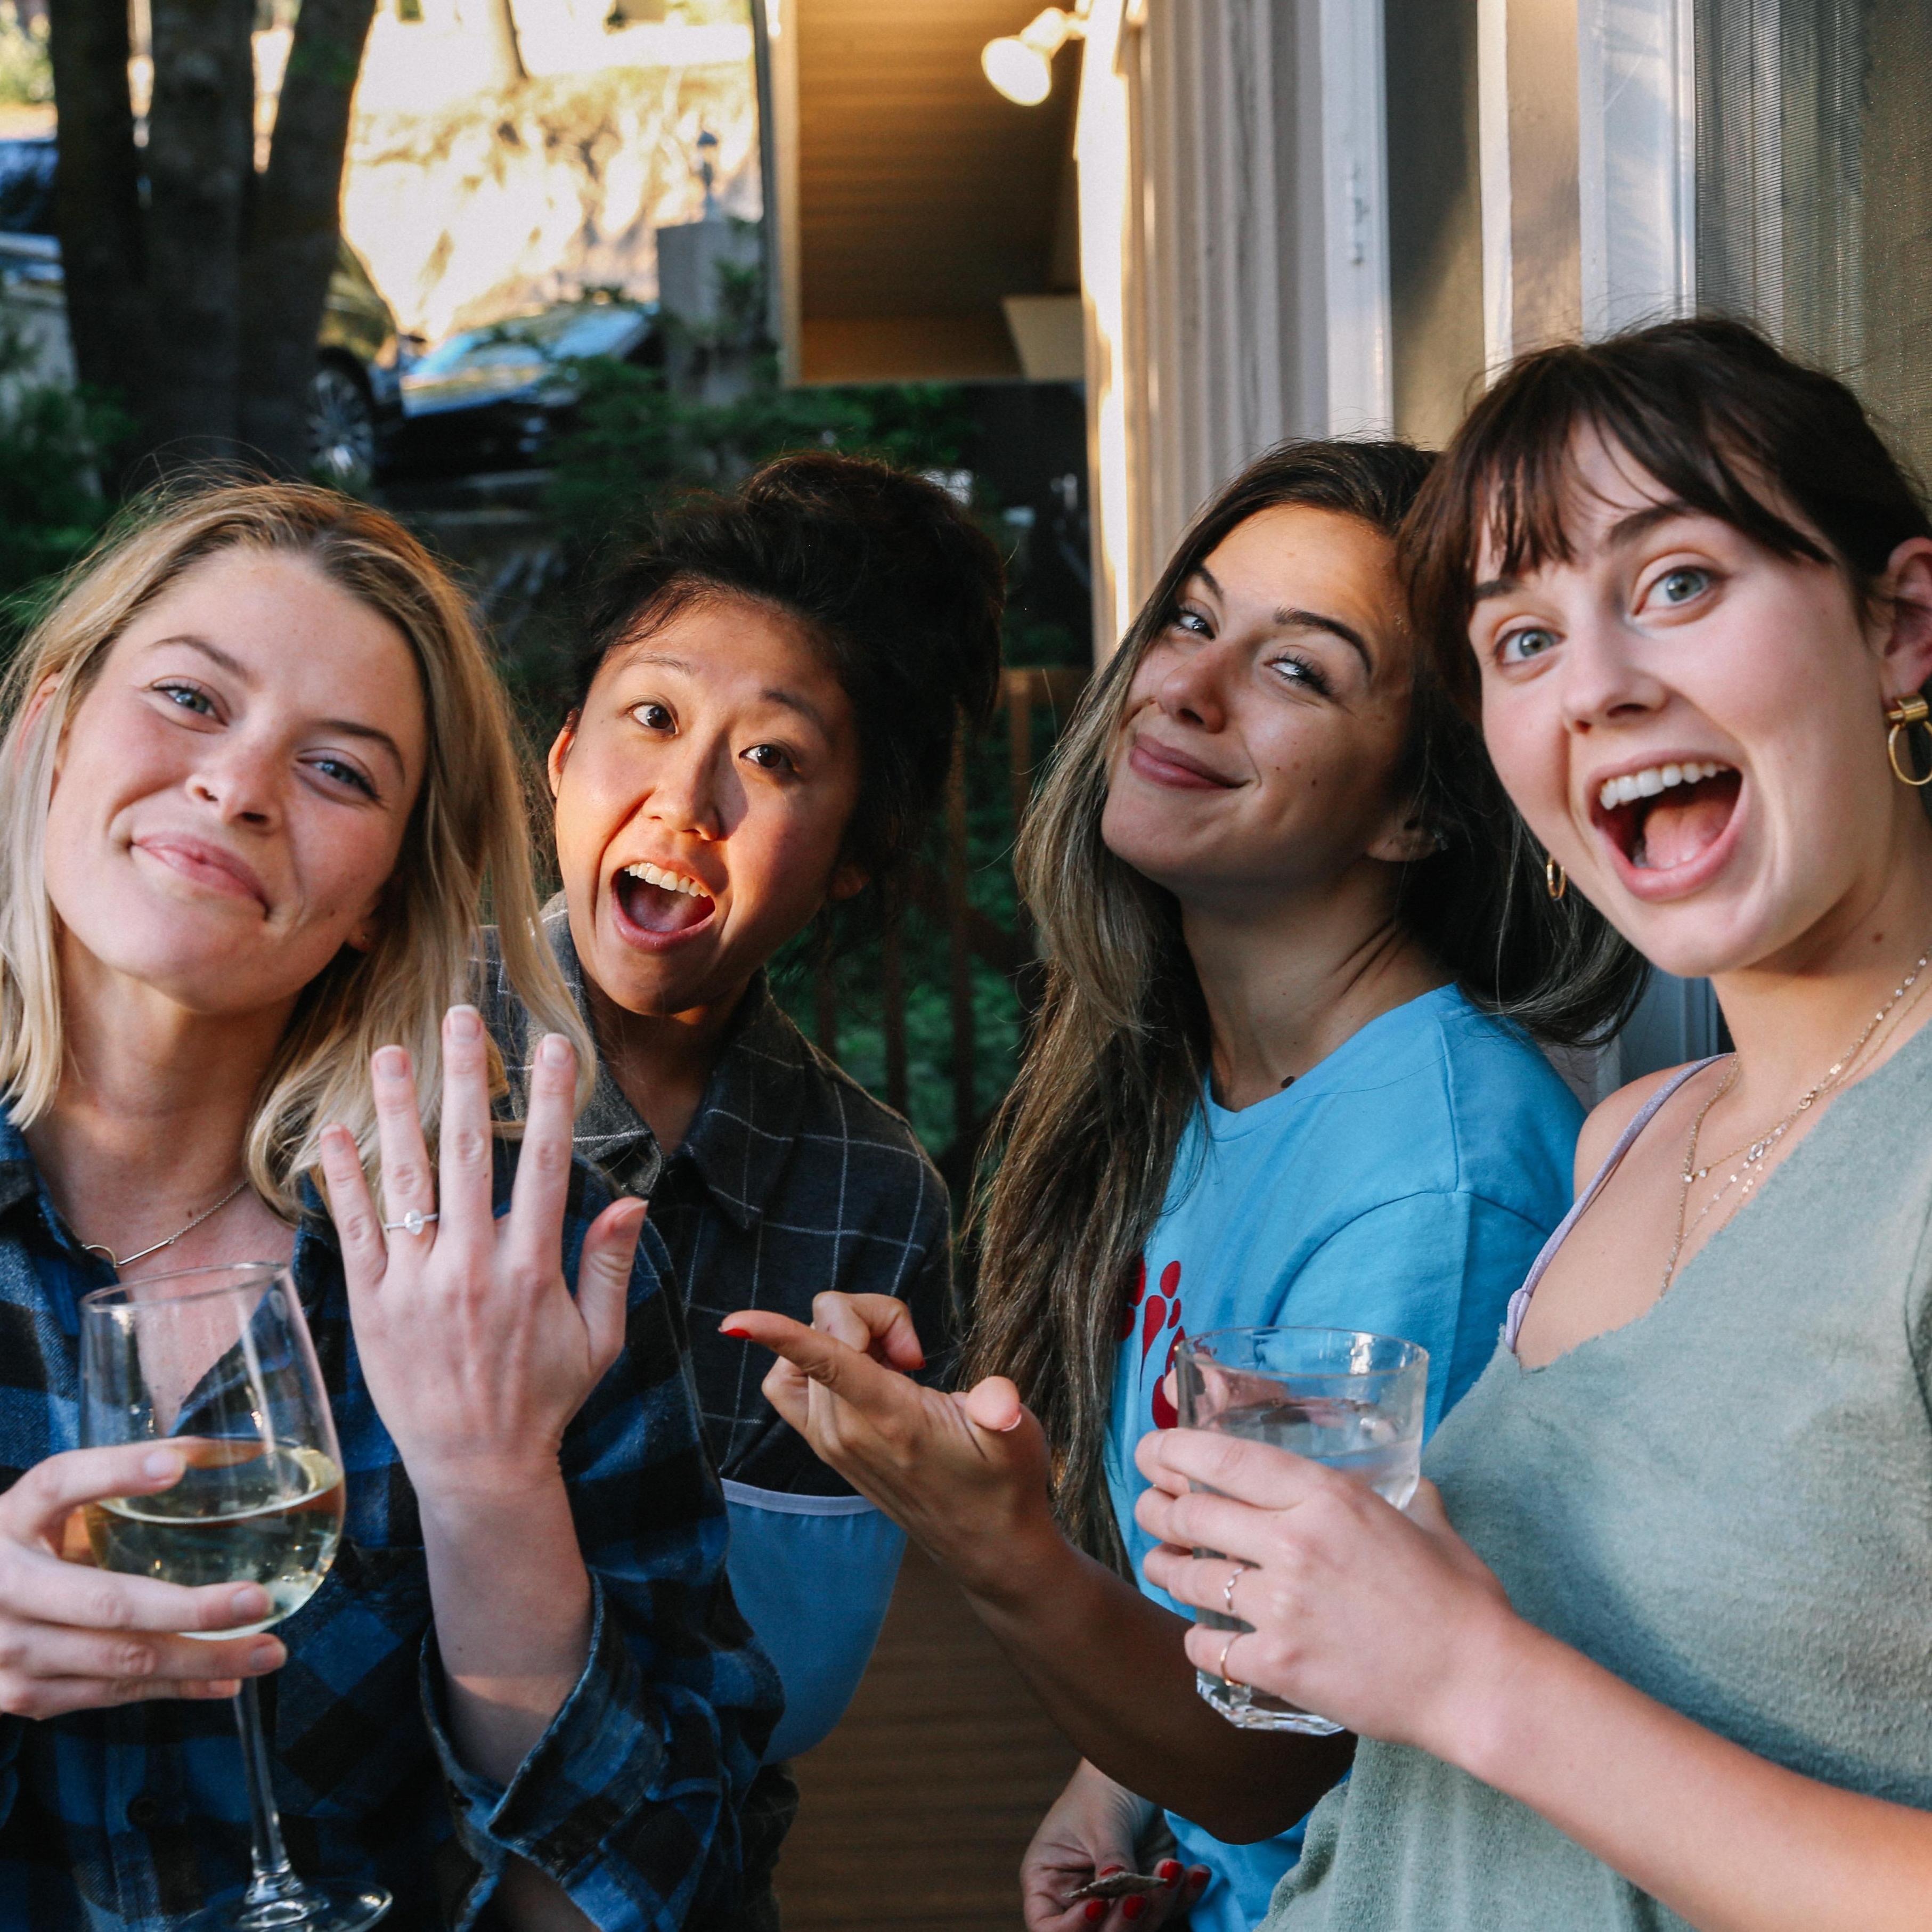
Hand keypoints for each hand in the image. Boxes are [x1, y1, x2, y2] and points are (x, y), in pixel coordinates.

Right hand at [0, 1444, 283, 1715]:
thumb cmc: (20, 1548)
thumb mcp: (47, 1509)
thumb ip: (109, 1484)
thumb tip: (211, 1453)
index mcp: (13, 1519)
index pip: (60, 1484)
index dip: (116, 1471)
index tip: (176, 1465)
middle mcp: (3, 1585)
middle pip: (108, 1602)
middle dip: (192, 1607)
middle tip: (259, 1600)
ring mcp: (9, 1651)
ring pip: (120, 1661)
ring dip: (201, 1660)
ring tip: (266, 1650)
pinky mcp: (20, 1696)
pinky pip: (108, 1695)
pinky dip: (173, 1689)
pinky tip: (224, 1682)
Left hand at [321, 1007, 646, 1497]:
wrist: (477, 1468)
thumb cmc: (545, 1399)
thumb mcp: (599, 1339)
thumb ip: (611, 1265)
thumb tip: (633, 1199)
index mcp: (532, 1271)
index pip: (546, 1165)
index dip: (552, 1100)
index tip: (553, 1044)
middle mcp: (472, 1269)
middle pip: (468, 1153)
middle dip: (465, 1078)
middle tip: (459, 1017)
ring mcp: (416, 1286)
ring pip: (405, 1181)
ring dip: (395, 1110)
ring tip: (386, 1052)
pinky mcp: (373, 1308)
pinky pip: (355, 1233)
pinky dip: (343, 1182)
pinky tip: (336, 1133)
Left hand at [719, 1297, 1055, 1591]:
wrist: (985, 1545)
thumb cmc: (1003, 1484)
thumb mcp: (1018, 1439)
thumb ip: (1003, 1411)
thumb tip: (998, 1400)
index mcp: (888, 1420)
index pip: (823, 1362)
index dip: (777, 1333)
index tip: (733, 1322)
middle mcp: (845, 1430)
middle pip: (825, 1328)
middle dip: (874, 1317)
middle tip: (917, 1354)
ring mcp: (828, 1439)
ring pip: (809, 1347)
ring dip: (849, 1334)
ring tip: (898, 1364)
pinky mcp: (824, 1443)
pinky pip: (793, 1381)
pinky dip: (818, 1357)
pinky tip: (868, 1372)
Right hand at [1021, 1760, 1208, 1931]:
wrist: (1140, 1764)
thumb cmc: (1104, 1785)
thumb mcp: (1101, 1819)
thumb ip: (1110, 1860)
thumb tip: (1115, 1891)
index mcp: (1050, 1880)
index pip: (1048, 1927)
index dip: (1071, 1929)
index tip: (1098, 1903)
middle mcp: (1082, 1899)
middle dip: (1121, 1924)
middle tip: (1139, 1897)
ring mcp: (1118, 1899)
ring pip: (1137, 1930)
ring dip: (1158, 1907)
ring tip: (1171, 1869)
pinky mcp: (1151, 1893)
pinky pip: (1170, 1910)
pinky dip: (1185, 1896)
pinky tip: (1197, 1873)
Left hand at [1133, 1428, 1517, 1755]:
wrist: (1477, 1682)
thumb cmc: (1458, 1599)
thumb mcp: (1422, 1517)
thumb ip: (1391, 1488)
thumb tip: (1390, 1469)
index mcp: (1326, 1496)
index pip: (1224, 1458)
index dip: (1173, 1449)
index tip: (1153, 1450)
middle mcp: (1295, 1543)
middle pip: (1191, 1513)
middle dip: (1157, 1509)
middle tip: (1151, 1510)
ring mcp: (1283, 1607)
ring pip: (1188, 1575)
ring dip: (1164, 1568)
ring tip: (1161, 1564)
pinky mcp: (1280, 1665)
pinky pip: (1207, 1646)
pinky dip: (1197, 1640)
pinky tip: (1205, 1636)